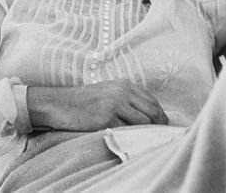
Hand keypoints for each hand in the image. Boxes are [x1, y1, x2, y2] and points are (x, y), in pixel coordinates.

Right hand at [28, 80, 168, 131]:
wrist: (60, 104)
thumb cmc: (85, 100)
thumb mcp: (108, 91)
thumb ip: (127, 98)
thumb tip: (150, 114)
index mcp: (124, 84)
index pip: (152, 101)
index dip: (161, 115)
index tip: (164, 126)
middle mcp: (121, 92)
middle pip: (152, 111)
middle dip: (159, 125)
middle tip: (161, 137)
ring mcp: (114, 105)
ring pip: (143, 123)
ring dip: (147, 133)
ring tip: (147, 141)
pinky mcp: (106, 119)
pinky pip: (127, 131)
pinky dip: (132, 138)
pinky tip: (132, 141)